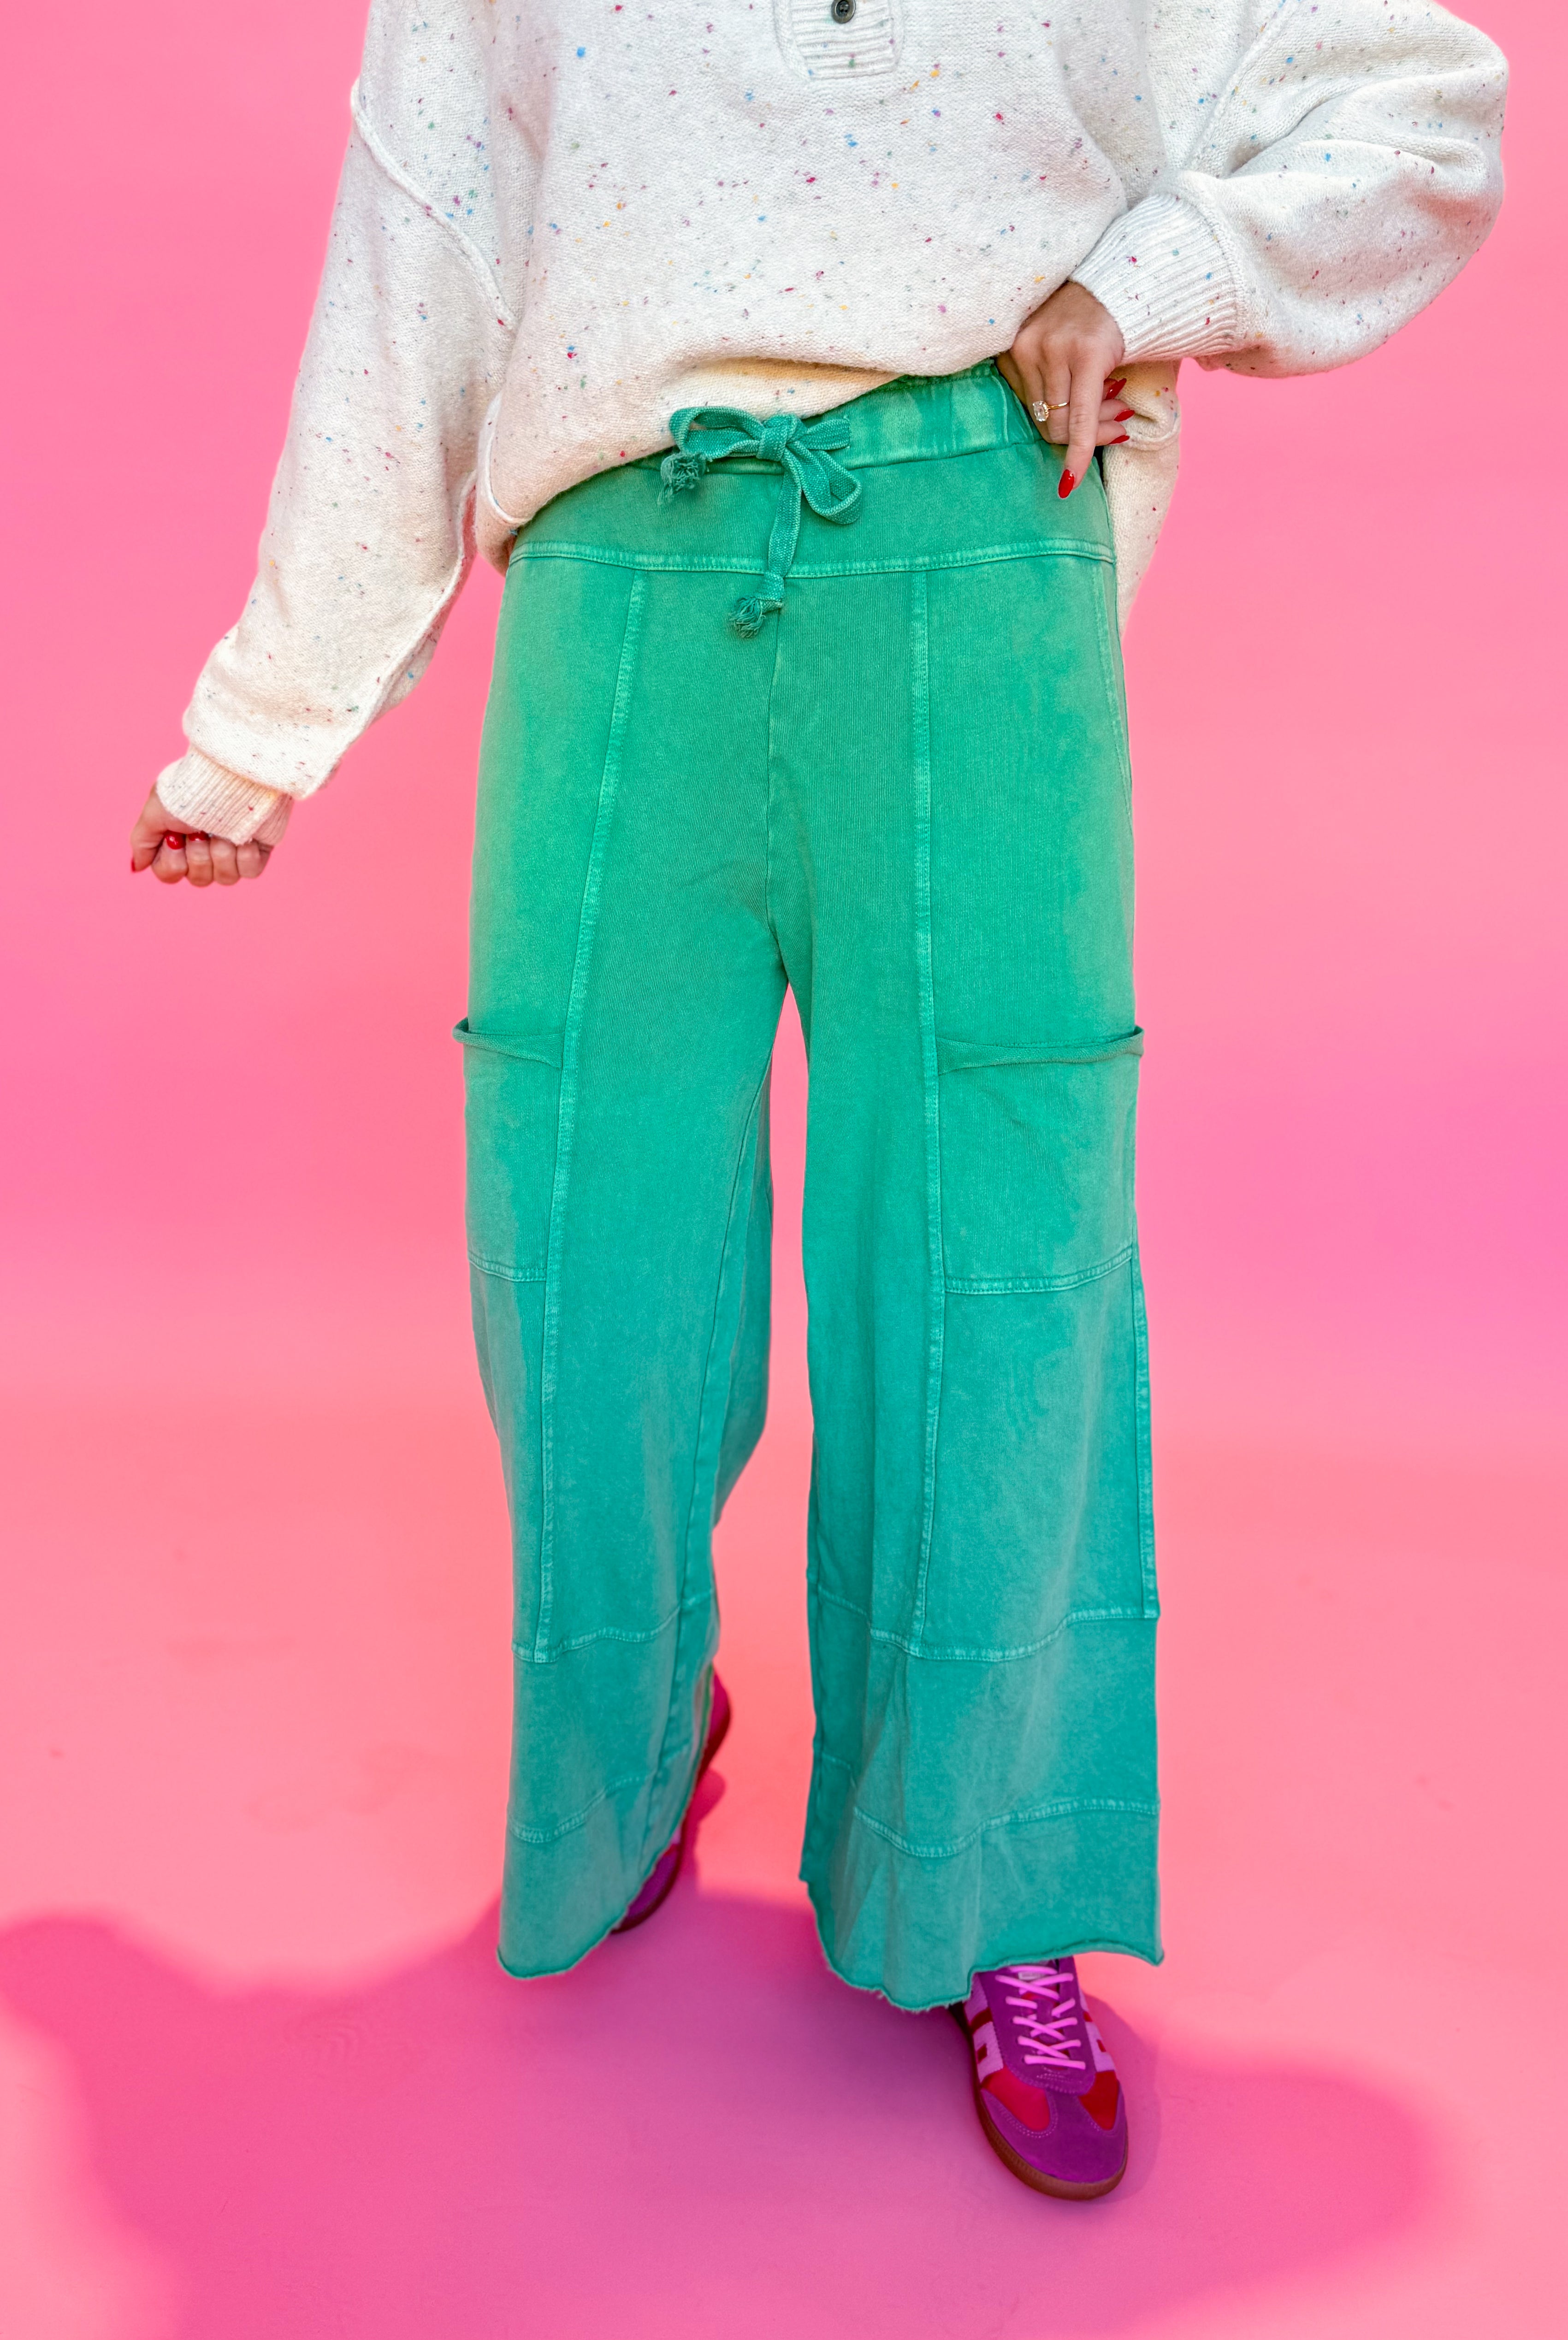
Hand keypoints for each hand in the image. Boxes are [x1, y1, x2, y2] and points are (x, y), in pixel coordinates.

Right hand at [129, 790, 279, 886]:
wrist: (230, 773)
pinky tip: (243, 838)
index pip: (170, 875)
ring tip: (222, 830)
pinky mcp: (256, 852)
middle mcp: (205, 851)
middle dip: (198, 854)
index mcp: (179, 843)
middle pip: (198, 880)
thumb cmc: (191, 788)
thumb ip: (142, 841)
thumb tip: (138, 866)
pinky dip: (245, 856)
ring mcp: (232, 853)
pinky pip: (249, 873)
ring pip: (224, 879)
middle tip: (201, 830)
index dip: (172, 862)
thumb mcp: (155, 810)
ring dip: (220, 853)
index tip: (175, 836)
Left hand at [997, 281, 1128, 500]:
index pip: (1029, 410)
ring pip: (1064, 426)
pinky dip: (1079, 454)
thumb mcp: (1056, 346)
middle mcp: (1027, 348)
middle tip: (1116, 422)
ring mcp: (1053, 350)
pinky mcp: (1083, 355)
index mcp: (1014, 348)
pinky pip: (1080, 420)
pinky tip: (1072, 482)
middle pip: (1046, 422)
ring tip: (1122, 413)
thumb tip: (1055, 436)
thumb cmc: (1091, 320)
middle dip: (1082, 434)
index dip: (1061, 427)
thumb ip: (1046, 382)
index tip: (1092, 421)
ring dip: (1099, 431)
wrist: (1124, 279)